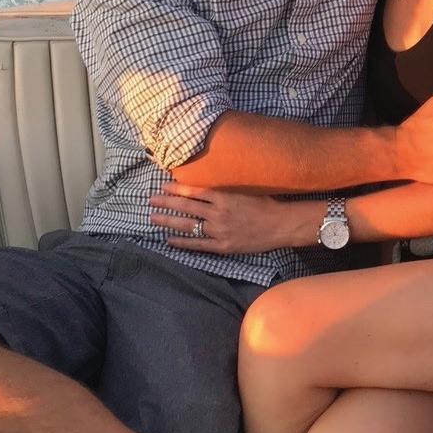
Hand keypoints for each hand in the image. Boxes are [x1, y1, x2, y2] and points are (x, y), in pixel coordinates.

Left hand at [149, 185, 296, 253]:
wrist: (281, 225)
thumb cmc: (266, 205)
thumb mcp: (244, 191)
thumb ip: (224, 190)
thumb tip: (205, 186)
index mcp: (224, 197)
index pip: (194, 192)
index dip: (176, 189)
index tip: (163, 187)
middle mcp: (218, 213)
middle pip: (186, 207)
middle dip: (166, 203)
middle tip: (150, 200)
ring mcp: (219, 231)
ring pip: (188, 225)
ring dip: (168, 221)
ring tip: (153, 218)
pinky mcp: (222, 246)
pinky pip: (198, 244)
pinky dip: (182, 242)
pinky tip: (169, 239)